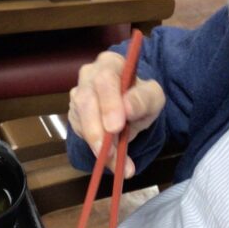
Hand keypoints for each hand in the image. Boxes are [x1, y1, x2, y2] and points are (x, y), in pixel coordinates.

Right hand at [68, 48, 163, 177]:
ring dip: (97, 144)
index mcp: (110, 64)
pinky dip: (97, 151)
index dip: (109, 102)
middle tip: (109, 152)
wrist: (131, 109)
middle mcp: (88, 76)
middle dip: (96, 129)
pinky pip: (81, 134)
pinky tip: (112, 162)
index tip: (116, 126)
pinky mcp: (75, 116)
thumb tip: (127, 108)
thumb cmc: (140, 97)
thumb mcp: (153, 97)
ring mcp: (78, 95)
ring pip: (80, 119)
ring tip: (116, 163)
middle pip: (85, 100)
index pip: (105, 79)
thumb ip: (143, 99)